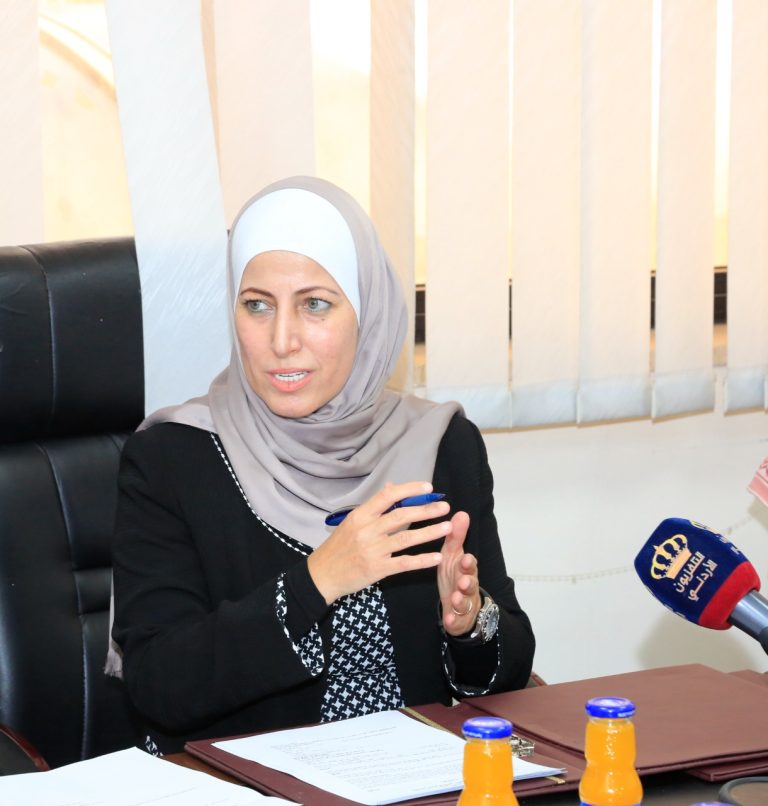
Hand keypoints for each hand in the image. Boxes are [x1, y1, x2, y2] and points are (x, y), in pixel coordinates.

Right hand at [307, 482, 449, 603]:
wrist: (321, 575)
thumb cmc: (338, 547)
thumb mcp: (351, 522)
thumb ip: (374, 506)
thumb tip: (392, 486)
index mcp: (360, 515)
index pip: (387, 496)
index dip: (409, 490)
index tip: (428, 488)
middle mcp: (367, 530)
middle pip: (401, 516)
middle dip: (426, 510)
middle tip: (445, 507)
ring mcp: (373, 550)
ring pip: (406, 538)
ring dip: (429, 532)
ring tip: (447, 527)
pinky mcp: (377, 569)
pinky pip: (404, 563)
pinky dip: (421, 560)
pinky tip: (436, 557)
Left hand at [438, 511, 481, 636]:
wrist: (458, 604)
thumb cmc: (455, 575)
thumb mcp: (453, 555)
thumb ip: (456, 537)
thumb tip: (461, 512)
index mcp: (465, 569)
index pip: (469, 564)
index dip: (468, 563)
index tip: (465, 558)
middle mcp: (467, 585)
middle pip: (471, 584)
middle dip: (468, 582)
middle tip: (463, 581)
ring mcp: (464, 603)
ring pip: (465, 602)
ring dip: (461, 600)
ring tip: (455, 598)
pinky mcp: (458, 619)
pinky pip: (456, 620)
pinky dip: (453, 620)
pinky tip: (449, 621)